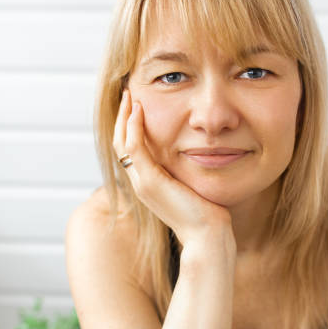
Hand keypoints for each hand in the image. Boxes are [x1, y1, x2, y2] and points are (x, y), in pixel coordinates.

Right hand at [112, 88, 234, 247]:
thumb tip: (199, 153)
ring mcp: (142, 183)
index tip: (137, 104)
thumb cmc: (207, 213)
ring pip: (122, 143)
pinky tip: (140, 110)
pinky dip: (133, 127)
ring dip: (125, 116)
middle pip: (119, 143)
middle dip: (123, 116)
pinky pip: (134, 148)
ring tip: (131, 95)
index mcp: (148, 183)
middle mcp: (140, 182)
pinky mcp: (149, 182)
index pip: (129, 149)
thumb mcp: (193, 185)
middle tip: (129, 93)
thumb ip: (187, 170)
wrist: (208, 235)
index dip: (129, 126)